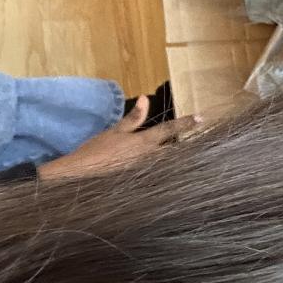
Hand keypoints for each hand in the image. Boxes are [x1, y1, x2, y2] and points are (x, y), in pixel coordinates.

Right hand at [37, 97, 200, 179]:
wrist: (81, 175)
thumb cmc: (96, 150)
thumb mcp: (115, 131)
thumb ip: (133, 117)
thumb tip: (146, 99)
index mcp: (144, 142)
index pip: (169, 130)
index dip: (185, 123)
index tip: (200, 118)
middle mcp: (149, 158)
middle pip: (174, 152)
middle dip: (185, 147)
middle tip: (198, 144)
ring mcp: (146, 173)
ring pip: (167, 165)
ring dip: (176, 162)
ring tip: (188, 160)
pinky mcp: (141, 184)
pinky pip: (157, 177)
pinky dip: (164, 174)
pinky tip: (169, 177)